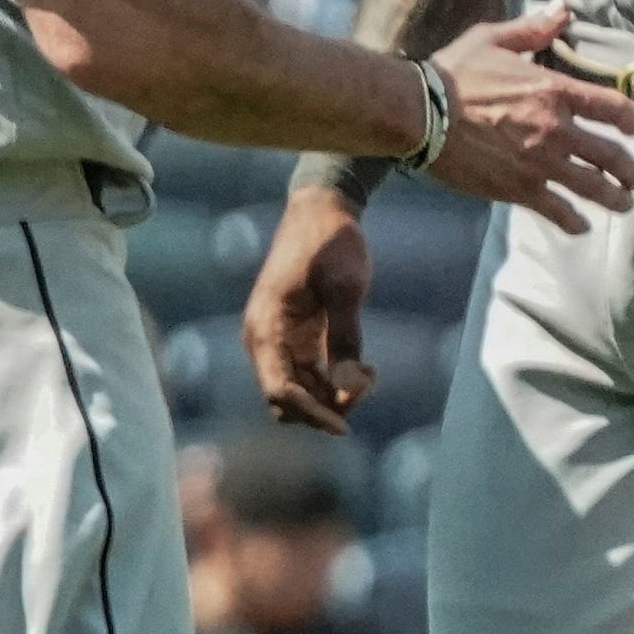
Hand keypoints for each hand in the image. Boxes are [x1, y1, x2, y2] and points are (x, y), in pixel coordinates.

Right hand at [242, 184, 376, 430]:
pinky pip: (308, 377)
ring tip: (371, 372)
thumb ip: (346, 341)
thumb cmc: (331, 242)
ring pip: (298, 393)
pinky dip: (334, 383)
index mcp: (266, 327)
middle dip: (324, 407)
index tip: (346, 425)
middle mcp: (263, 340)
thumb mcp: (346, 289)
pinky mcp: (293, 338)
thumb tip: (348, 390)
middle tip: (367, 384)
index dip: (312, 414)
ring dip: (333, 397)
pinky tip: (366, 368)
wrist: (321, 208)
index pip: (280, 390)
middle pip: (286, 400)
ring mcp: (277, 340)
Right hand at [417, 6, 633, 227]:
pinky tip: (580, 225)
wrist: (417, 112)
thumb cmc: (452, 73)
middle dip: (630, 171)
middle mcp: (557, 131)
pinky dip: (573, 221)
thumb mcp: (492, 39)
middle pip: (613, 156)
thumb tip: (564, 10)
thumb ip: (533, 29)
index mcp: (555, 91)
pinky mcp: (517, 189)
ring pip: (593, 188)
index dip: (633, 120)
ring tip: (622, 203)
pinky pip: (557, 210)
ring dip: (614, 199)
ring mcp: (539, 164)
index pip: (614, 108)